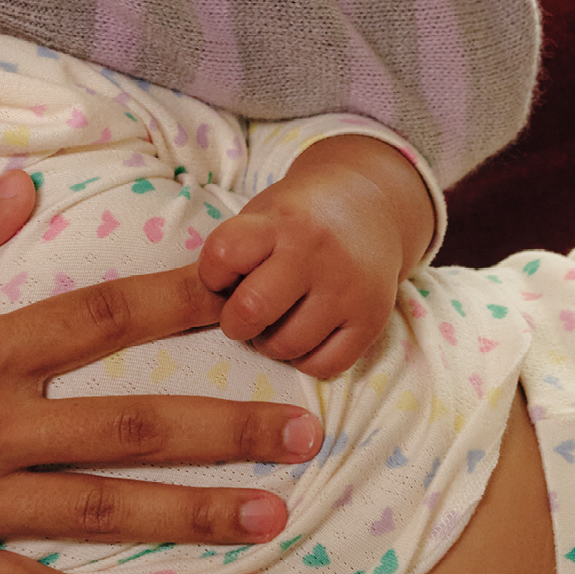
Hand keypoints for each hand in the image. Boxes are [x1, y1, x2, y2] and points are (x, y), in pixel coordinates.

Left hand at [197, 135, 436, 377]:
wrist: (372, 206)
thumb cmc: (299, 220)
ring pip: (287, 347)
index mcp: (279, 223)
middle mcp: (315, 254)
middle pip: (252, 309)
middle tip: (245, 315)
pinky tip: (307, 336)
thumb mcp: (262, 215)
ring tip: (279, 322)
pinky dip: (307, 360)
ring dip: (271, 345)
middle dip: (236, 322)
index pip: (223, 254)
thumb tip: (201, 308)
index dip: (213, 274)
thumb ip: (235, 253)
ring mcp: (348, 289)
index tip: (225, 277)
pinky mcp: (372, 320)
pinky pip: (324, 366)